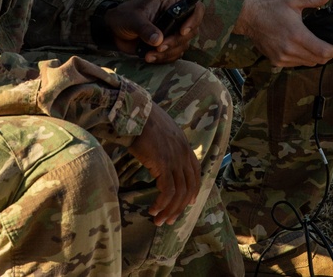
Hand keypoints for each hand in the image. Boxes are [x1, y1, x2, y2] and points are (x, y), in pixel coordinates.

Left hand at [104, 0, 203, 63]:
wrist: (112, 30)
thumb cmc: (122, 16)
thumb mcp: (132, 19)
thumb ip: (145, 28)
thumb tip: (158, 41)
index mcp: (170, 2)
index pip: (195, 8)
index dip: (194, 20)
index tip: (182, 31)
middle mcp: (175, 16)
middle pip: (191, 31)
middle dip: (175, 42)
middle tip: (159, 47)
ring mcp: (172, 31)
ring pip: (182, 45)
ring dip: (168, 53)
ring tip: (148, 55)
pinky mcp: (167, 44)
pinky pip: (173, 54)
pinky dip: (163, 58)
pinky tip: (148, 57)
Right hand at [127, 103, 199, 225]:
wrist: (137, 113)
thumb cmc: (145, 120)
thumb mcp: (163, 132)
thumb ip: (168, 145)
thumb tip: (162, 155)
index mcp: (185, 147)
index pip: (196, 174)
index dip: (193, 191)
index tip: (187, 203)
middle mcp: (184, 154)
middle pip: (189, 188)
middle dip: (179, 208)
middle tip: (168, 220)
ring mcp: (175, 160)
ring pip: (179, 193)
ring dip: (169, 210)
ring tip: (158, 220)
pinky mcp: (163, 164)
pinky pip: (167, 191)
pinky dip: (161, 204)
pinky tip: (153, 209)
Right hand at [233, 0, 332, 66]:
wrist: (249, 17)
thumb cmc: (270, 7)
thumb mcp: (293, 0)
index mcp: (297, 35)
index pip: (324, 51)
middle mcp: (290, 50)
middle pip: (318, 60)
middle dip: (330, 55)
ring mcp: (282, 57)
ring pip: (308, 63)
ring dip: (317, 58)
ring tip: (320, 47)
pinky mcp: (276, 61)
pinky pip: (296, 64)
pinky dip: (304, 59)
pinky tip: (304, 49)